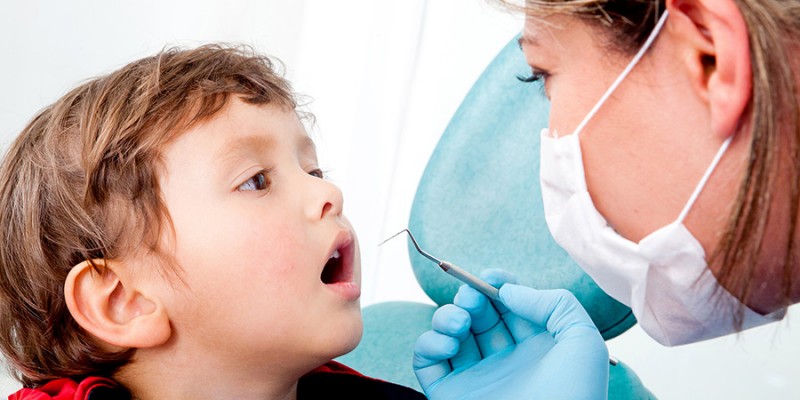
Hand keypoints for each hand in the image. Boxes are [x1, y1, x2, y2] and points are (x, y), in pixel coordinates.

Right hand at [413, 269, 608, 399]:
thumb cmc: (574, 398)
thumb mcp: (583, 341)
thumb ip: (554, 303)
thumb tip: (509, 292)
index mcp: (536, 347)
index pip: (510, 304)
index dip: (498, 284)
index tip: (491, 276)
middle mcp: (504, 360)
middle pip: (477, 313)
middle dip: (471, 296)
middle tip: (473, 298)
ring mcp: (475, 376)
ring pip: (448, 332)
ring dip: (446, 316)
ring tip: (460, 323)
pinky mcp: (449, 394)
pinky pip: (425, 361)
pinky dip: (428, 344)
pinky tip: (448, 345)